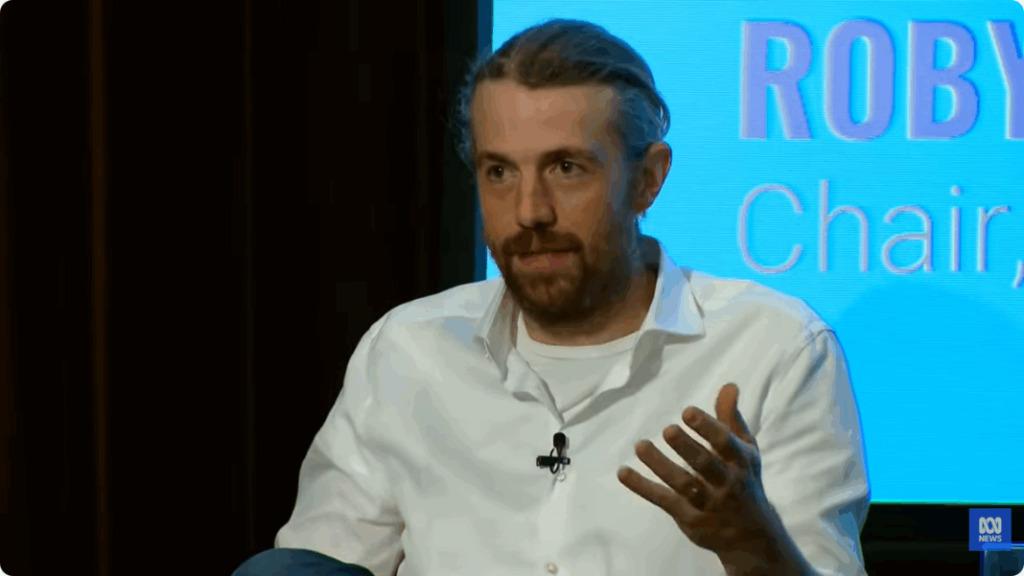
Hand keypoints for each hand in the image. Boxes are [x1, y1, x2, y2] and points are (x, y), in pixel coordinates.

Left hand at [616, 383, 812, 574]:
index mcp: (740, 462)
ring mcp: (706, 503)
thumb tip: (729, 385)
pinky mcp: (687, 517)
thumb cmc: (744, 481)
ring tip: (641, 446)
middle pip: (704, 465)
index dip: (708, 427)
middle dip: (687, 448)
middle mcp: (725, 483)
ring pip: (681, 483)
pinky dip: (642, 487)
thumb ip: (731, 418)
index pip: (725, 444)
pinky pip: (662, 500)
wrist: (751, 535)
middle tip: (668, 429)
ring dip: (660, 465)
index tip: (687, 411)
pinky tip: (623, 472)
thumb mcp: (745, 450)